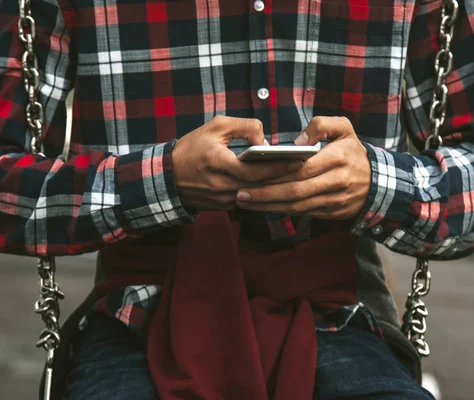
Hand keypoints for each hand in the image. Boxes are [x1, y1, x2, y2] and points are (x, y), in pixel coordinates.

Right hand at [172, 116, 302, 210]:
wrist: (168, 177)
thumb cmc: (192, 147)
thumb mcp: (215, 127)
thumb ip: (244, 127)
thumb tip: (266, 140)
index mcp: (219, 163)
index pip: (256, 170)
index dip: (280, 167)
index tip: (299, 160)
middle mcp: (222, 185)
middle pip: (262, 186)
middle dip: (284, 178)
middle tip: (305, 169)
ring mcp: (223, 199)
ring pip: (258, 196)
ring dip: (277, 188)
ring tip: (296, 177)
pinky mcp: (224, 207)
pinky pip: (249, 201)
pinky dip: (263, 194)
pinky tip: (278, 185)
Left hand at [235, 116, 370, 219]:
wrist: (379, 183)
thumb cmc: (354, 152)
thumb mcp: (345, 129)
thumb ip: (321, 125)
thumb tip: (297, 142)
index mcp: (337, 158)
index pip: (301, 168)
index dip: (275, 173)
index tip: (252, 173)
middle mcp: (335, 182)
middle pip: (294, 191)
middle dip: (265, 194)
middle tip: (240, 193)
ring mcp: (333, 200)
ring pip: (296, 206)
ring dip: (268, 206)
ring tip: (245, 202)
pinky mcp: (330, 213)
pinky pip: (302, 213)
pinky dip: (281, 211)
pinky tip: (263, 206)